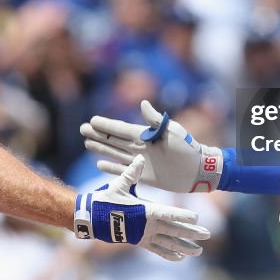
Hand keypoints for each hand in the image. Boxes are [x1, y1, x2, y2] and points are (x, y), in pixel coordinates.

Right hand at [73, 155, 210, 260]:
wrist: (91, 218)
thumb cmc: (106, 199)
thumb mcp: (120, 185)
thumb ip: (132, 173)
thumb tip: (140, 158)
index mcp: (145, 211)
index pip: (168, 214)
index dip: (183, 216)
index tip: (197, 219)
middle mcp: (148, 226)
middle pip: (174, 230)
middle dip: (191, 233)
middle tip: (207, 235)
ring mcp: (144, 236)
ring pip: (169, 243)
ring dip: (185, 247)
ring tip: (199, 251)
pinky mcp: (140, 242)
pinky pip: (158, 250)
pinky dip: (169, 254)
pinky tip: (181, 258)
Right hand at [81, 100, 222, 192]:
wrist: (197, 170)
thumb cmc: (187, 148)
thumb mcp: (172, 131)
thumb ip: (155, 120)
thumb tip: (142, 103)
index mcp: (145, 135)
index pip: (120, 129)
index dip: (106, 125)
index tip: (91, 120)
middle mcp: (140, 147)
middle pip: (113, 140)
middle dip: (98, 134)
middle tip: (82, 129)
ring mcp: (140, 162)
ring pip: (115, 153)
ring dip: (101, 148)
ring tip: (86, 143)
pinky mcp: (143, 176)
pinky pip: (123, 170)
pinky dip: (111, 167)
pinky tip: (100, 164)